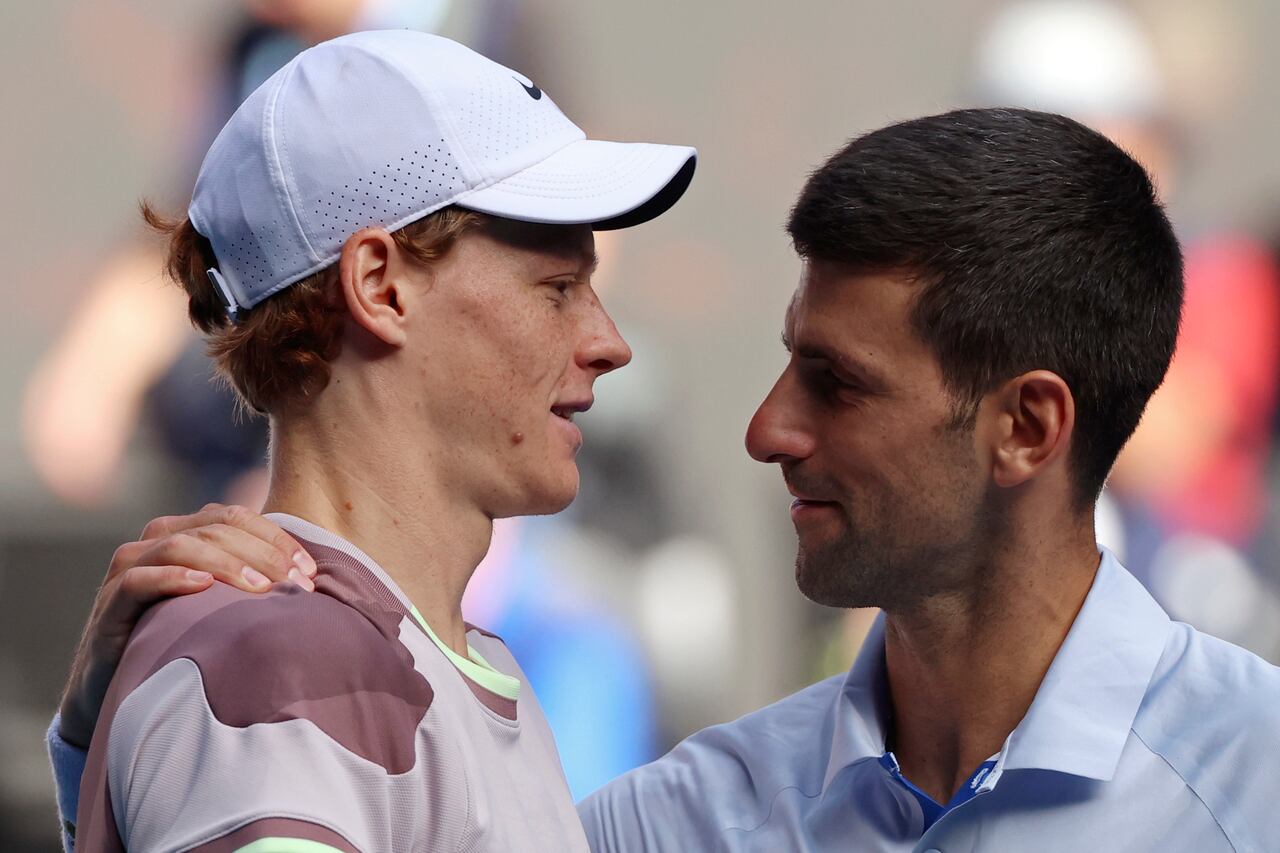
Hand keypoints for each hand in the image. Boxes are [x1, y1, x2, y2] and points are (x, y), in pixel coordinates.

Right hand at [58, 503, 317, 748]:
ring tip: (261, 589)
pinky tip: (202, 587)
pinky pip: (139, 581)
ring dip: (227, 564)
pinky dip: (172, 578)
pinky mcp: (109, 605)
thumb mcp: (225, 606)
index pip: (236, 516)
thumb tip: (320, 582)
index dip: (277, 538)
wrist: (122, 686)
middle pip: (215, 528)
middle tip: (296, 584)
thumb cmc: (186, 640)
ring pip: (181, 545)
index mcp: (188, 532)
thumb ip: (258, 583)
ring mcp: (129, 569)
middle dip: (262, 553)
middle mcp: (156, 541)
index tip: (311, 571)